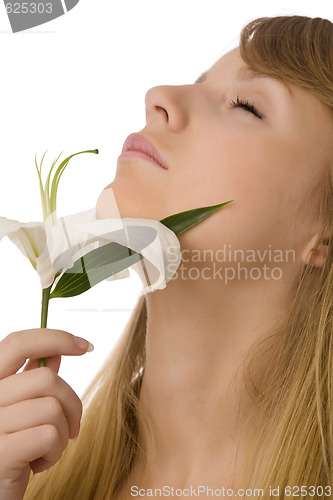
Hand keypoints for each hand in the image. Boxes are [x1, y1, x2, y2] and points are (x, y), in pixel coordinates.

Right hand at [0, 328, 92, 499]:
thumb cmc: (13, 447)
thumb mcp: (21, 409)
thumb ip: (32, 378)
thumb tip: (56, 351)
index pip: (18, 342)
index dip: (55, 338)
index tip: (85, 346)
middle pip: (46, 378)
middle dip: (71, 403)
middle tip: (71, 426)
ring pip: (52, 407)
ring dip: (63, 432)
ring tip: (48, 447)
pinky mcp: (0, 453)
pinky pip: (49, 435)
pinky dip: (55, 451)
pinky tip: (40, 463)